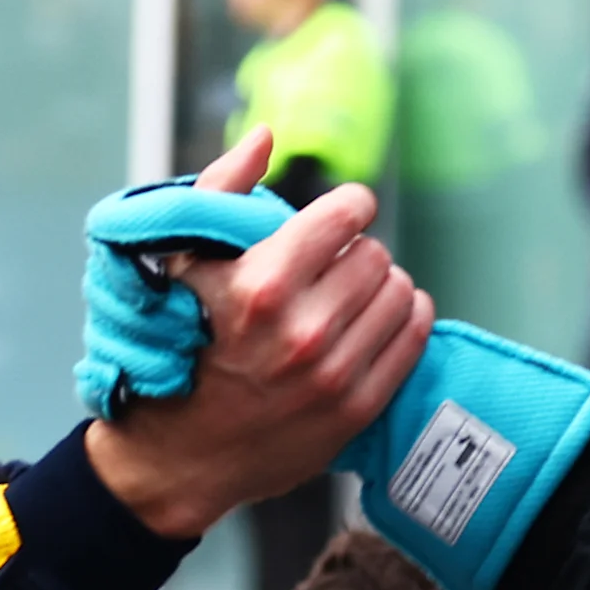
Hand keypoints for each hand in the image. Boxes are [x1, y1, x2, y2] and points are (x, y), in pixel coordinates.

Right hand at [84, 130, 430, 539]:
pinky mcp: (356, 408)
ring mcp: (334, 374)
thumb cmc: (175, 347)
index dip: (349, 207)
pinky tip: (379, 319)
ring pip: (401, 292)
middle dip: (358, 251)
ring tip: (353, 295)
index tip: (341, 215)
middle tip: (336, 265)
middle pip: (376, 254)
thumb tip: (264, 134)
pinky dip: (407, 319)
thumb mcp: (181, 264)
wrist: (177, 455)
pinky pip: (414, 337)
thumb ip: (224, 190)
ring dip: (383, 286)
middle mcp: (303, 330)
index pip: (346, 215)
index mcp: (261, 285)